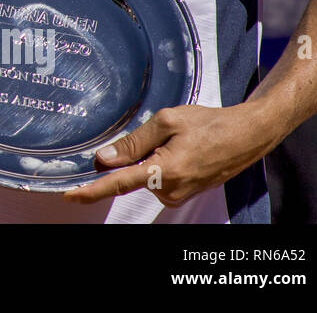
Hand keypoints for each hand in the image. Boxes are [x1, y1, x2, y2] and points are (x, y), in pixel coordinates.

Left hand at [64, 102, 277, 207]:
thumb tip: (104, 159)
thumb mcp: (167, 121)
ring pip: (143, 175)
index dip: (91, 190)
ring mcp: (177, 195)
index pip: (119, 183)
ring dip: (150, 157)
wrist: (246, 136)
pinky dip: (158, 163)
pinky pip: (156, 178)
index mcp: (165, 171)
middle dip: (134, 154)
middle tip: (163, 135)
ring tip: (178, 141)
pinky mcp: (181, 193)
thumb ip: (133, 142)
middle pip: (131, 174)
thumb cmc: (209, 124)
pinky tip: (180, 149)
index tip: (70, 195)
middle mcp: (170, 190)